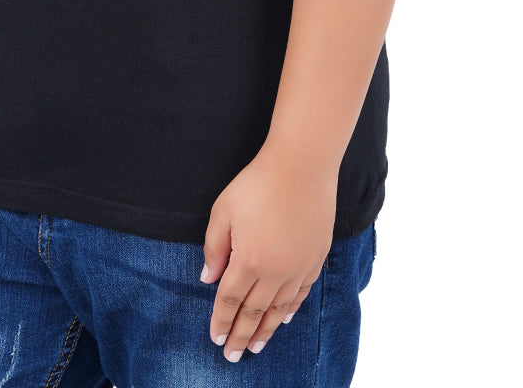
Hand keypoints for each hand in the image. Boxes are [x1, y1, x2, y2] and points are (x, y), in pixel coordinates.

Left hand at [200, 143, 337, 360]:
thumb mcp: (223, 210)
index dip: (221, 321)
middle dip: (241, 336)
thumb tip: (207, 278)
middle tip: (232, 356)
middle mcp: (275, 271)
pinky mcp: (315, 258)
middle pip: (254, 312)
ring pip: (279, 309)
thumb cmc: (257, 183)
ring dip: (265, 330)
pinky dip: (290, 310)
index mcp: (248, 260)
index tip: (215, 339)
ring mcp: (298, 267)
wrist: (301, 165)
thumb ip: (214, 247)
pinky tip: (283, 319)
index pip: (230, 300)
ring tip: (256, 347)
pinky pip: (301, 294)